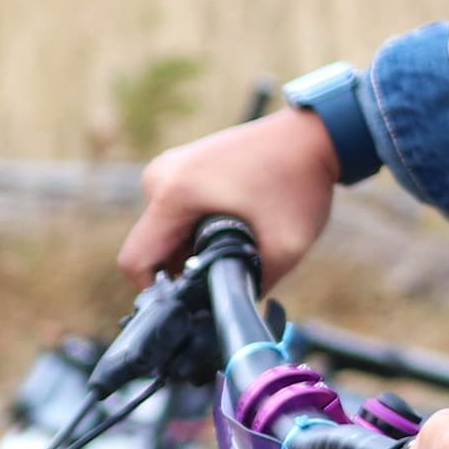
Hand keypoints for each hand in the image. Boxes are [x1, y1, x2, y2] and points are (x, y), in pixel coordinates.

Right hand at [120, 108, 336, 287]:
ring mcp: (168, 167)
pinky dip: (196, 227)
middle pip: (151, 248)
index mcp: (173, 194)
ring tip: (240, 237)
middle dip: (184, 266)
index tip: (196, 297)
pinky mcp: (181, 165)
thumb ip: (250, 286)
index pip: (135, 261)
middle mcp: (160, 176)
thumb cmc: (299, 182)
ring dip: (192, 246)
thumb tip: (228, 312)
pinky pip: (174, 212)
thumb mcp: (283, 248)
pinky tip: (235, 222)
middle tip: (233, 263)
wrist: (313, 136)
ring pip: (163, 231)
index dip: (159, 292)